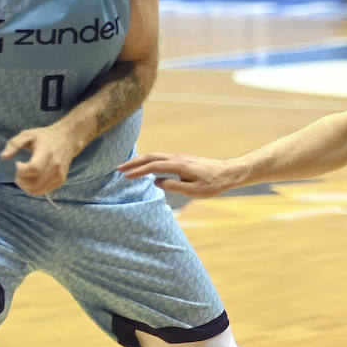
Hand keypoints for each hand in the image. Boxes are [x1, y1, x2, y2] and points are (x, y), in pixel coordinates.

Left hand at [0, 126, 78, 195]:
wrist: (67, 140)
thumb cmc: (45, 136)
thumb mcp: (28, 134)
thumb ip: (14, 144)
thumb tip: (3, 156)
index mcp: (47, 153)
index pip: (34, 168)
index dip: (21, 170)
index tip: (17, 163)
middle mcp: (55, 166)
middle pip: (35, 182)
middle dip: (21, 181)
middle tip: (17, 174)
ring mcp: (59, 175)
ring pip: (39, 189)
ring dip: (26, 187)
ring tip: (23, 178)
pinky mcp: (61, 180)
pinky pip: (45, 191)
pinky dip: (34, 189)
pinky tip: (31, 181)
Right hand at [116, 152, 239, 197]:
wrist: (228, 173)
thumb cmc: (213, 184)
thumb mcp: (195, 191)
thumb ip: (175, 186)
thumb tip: (157, 182)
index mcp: (178, 165)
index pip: (153, 167)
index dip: (138, 171)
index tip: (125, 176)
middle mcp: (177, 158)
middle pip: (151, 157)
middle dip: (133, 162)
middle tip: (118, 169)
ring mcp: (180, 157)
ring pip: (155, 156)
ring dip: (140, 161)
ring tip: (128, 167)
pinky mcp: (182, 160)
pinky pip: (161, 158)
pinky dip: (149, 160)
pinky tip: (146, 166)